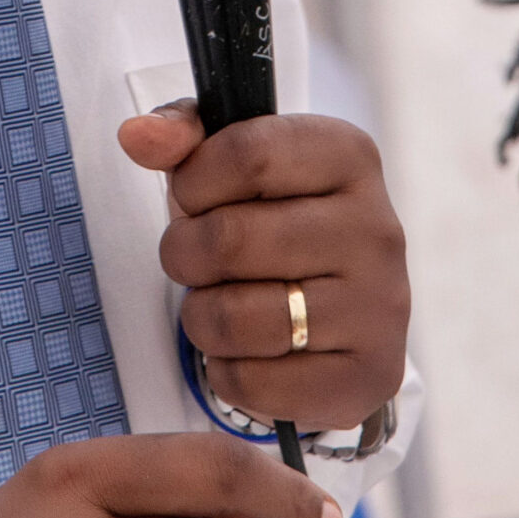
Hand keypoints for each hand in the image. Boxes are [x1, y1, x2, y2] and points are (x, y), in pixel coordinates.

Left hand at [118, 103, 408, 433]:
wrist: (343, 303)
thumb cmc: (275, 215)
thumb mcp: (234, 159)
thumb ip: (184, 135)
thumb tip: (138, 136)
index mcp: (349, 156)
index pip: (247, 155)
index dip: (194, 180)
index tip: (193, 196)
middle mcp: (377, 229)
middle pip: (231, 239)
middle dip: (183, 252)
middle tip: (192, 257)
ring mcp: (381, 307)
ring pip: (236, 318)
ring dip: (200, 316)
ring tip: (217, 302)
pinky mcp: (370, 376)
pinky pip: (254, 383)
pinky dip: (227, 370)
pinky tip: (246, 349)